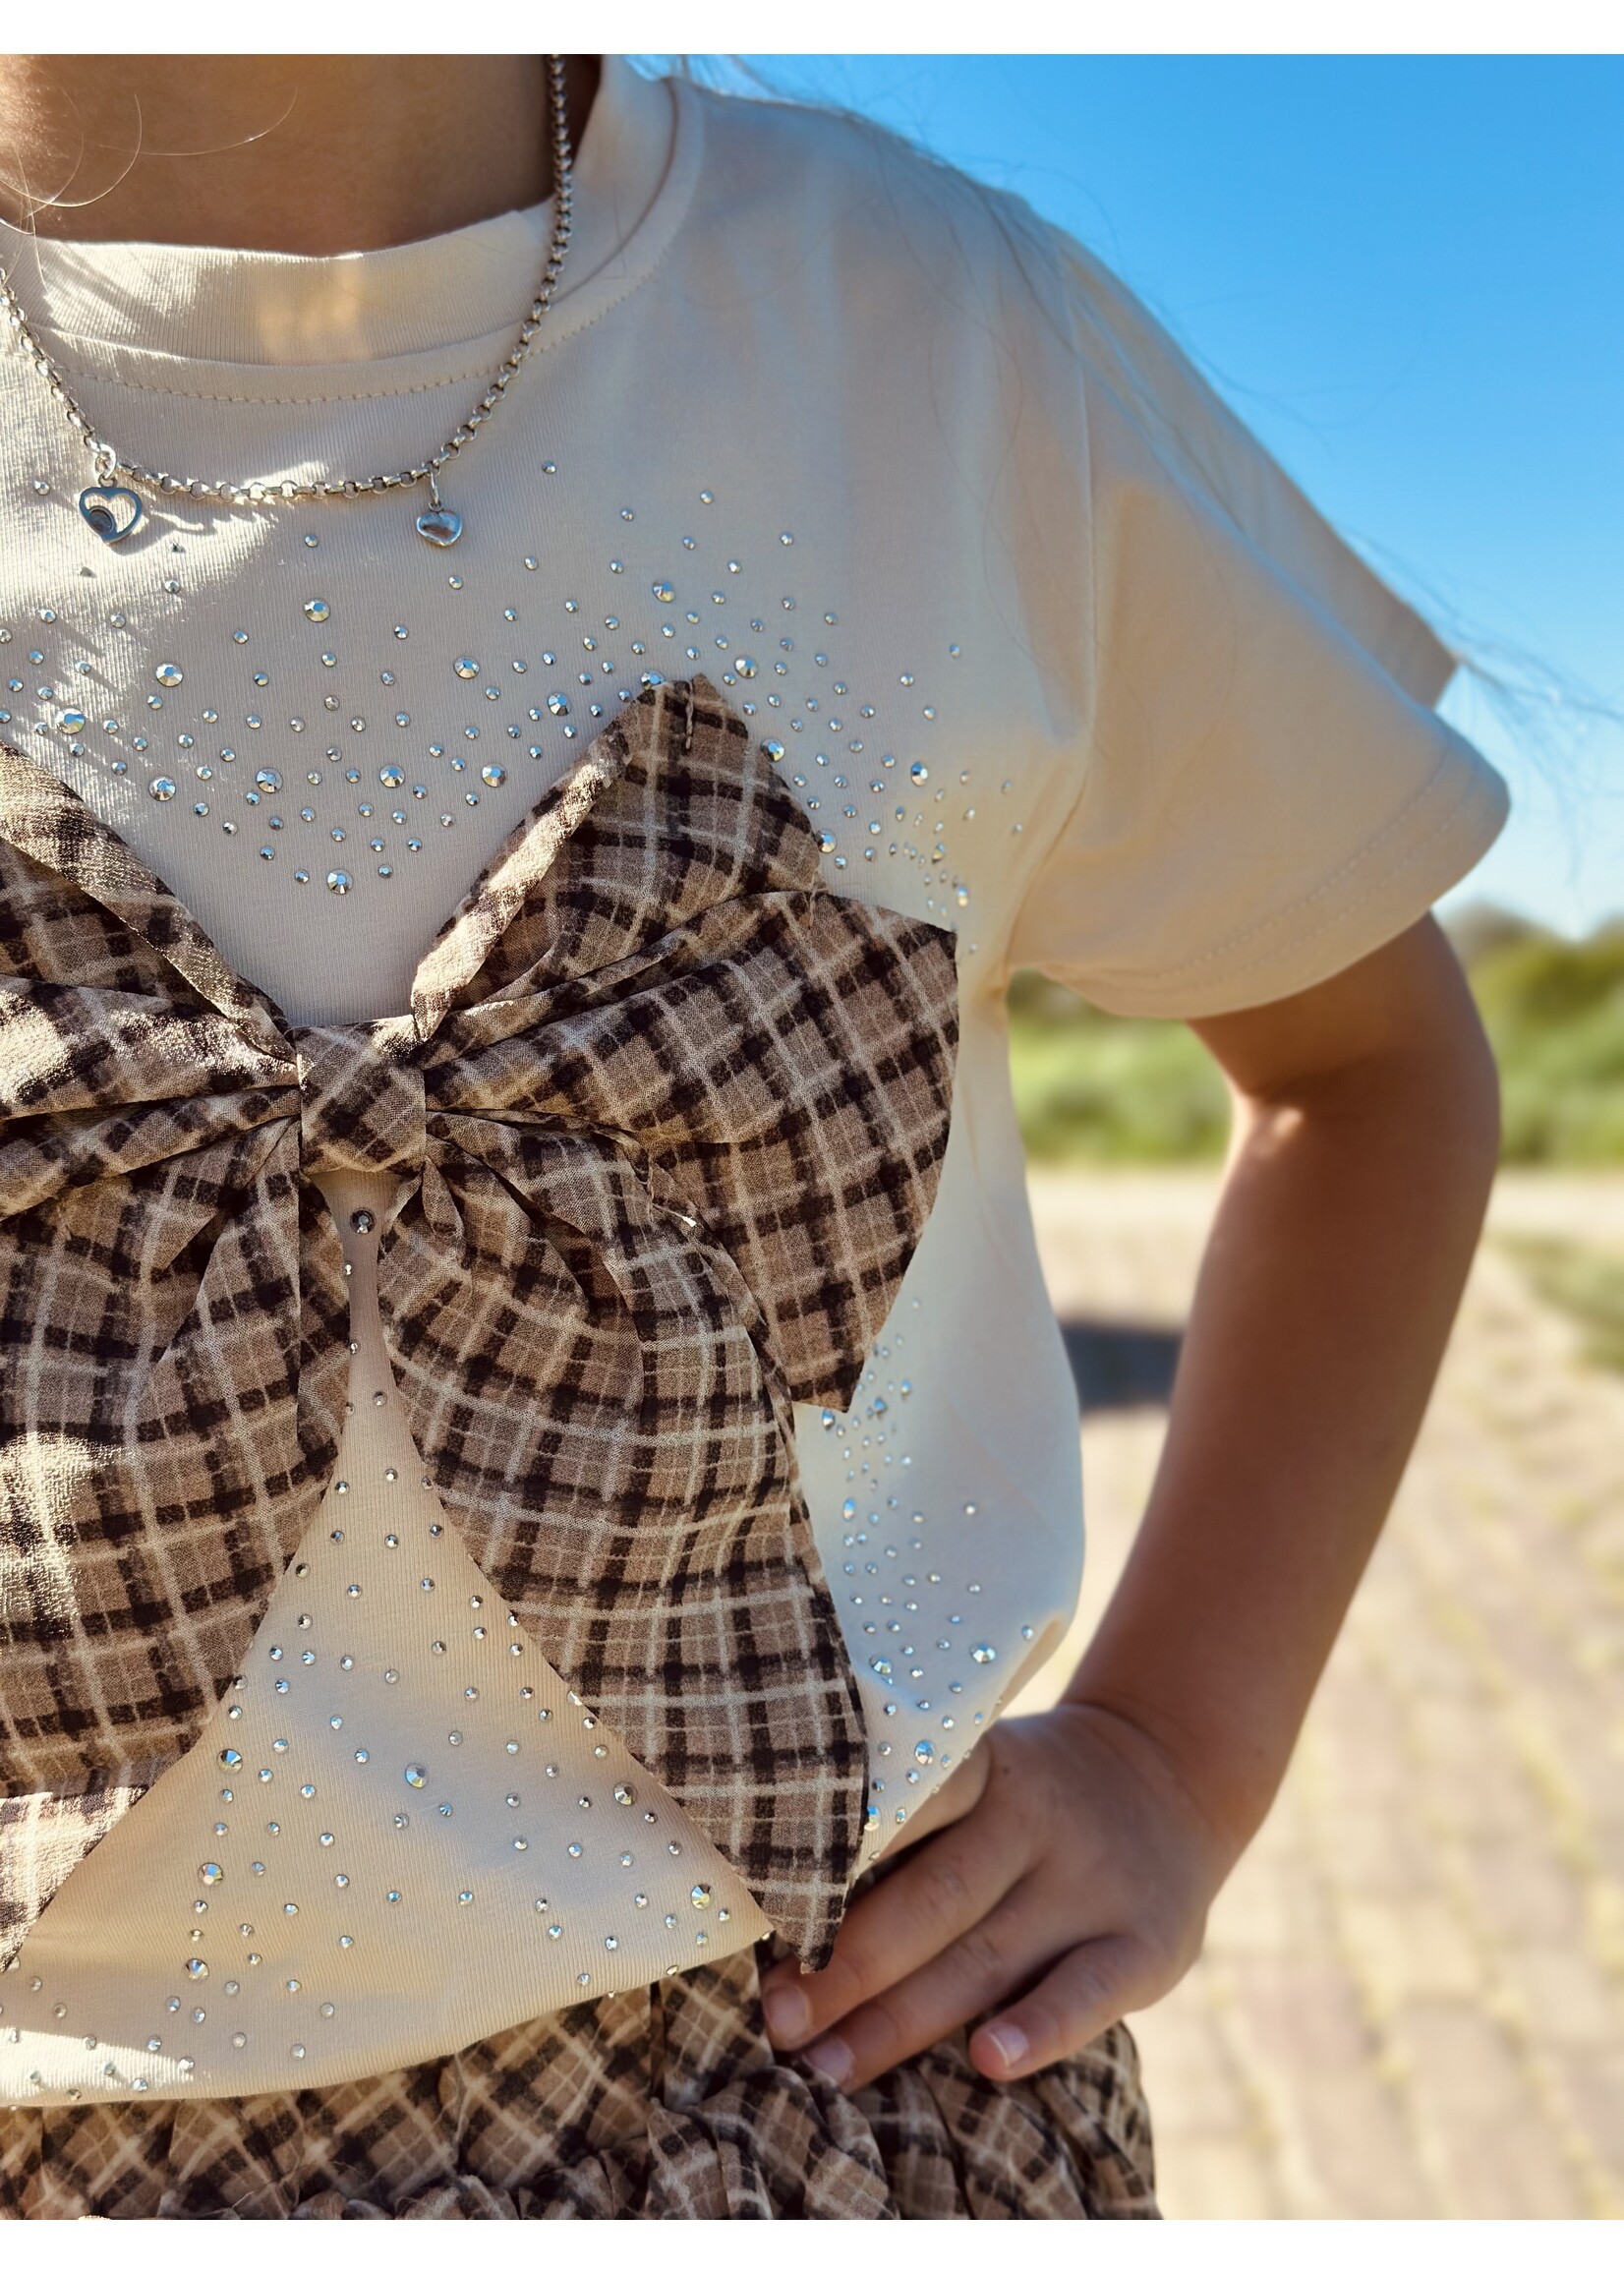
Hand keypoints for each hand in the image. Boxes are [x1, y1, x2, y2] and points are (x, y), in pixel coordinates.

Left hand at [759, 1699, 1234, 2087]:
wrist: (1169, 1777)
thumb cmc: (1024, 1799)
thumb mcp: (978, 1775)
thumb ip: (907, 1827)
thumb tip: (775, 1900)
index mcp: (982, 1768)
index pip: (901, 1804)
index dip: (830, 1854)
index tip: (762, 1902)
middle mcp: (1035, 1818)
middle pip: (930, 1898)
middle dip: (847, 1965)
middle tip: (777, 2018)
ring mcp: (1093, 1882)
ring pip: (988, 1957)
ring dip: (902, 2020)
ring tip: (829, 2067)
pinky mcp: (1147, 1942)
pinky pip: (1088, 1991)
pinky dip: (1039, 2027)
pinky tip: (988, 2061)